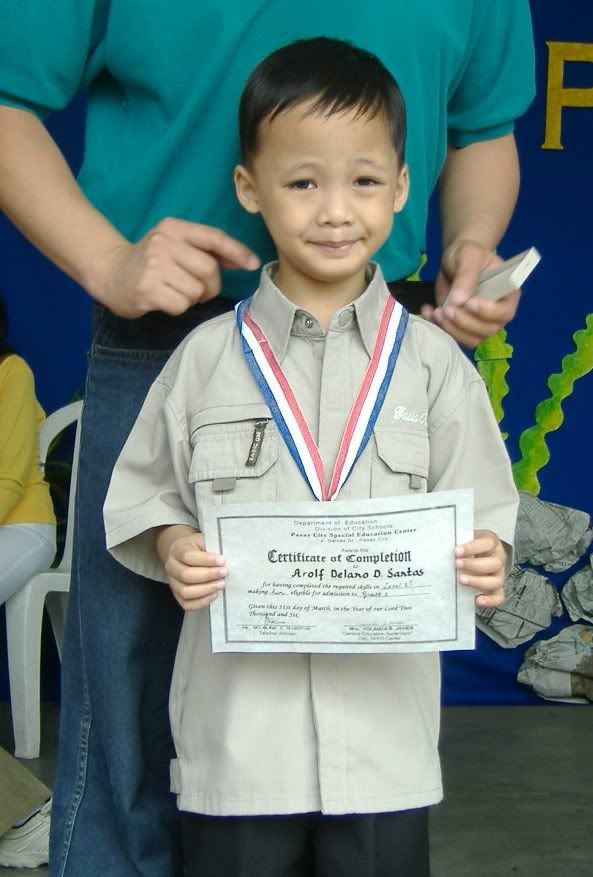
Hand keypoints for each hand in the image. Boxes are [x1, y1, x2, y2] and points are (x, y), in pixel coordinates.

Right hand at [94, 218, 259, 317]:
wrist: (110, 272)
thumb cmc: (151, 261)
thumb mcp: (176, 245)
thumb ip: (208, 250)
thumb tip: (245, 260)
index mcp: (173, 227)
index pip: (213, 237)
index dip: (237, 251)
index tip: (253, 264)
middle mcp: (163, 242)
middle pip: (209, 269)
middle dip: (210, 285)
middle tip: (195, 289)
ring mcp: (154, 265)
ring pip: (197, 290)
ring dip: (192, 298)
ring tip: (174, 291)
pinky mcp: (147, 288)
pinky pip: (181, 305)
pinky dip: (178, 307)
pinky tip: (164, 299)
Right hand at [164, 531, 227, 610]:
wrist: (185, 555)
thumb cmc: (198, 548)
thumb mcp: (202, 541)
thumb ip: (210, 547)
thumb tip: (223, 561)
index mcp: (176, 550)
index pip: (187, 556)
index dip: (206, 560)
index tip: (222, 561)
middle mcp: (171, 567)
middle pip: (186, 575)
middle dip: (208, 575)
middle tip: (225, 573)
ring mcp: (172, 583)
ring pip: (185, 592)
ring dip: (206, 590)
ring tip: (221, 584)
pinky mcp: (177, 596)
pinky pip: (187, 604)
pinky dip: (202, 601)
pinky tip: (215, 594)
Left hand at [421, 240, 520, 347]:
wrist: (454, 261)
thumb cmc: (468, 255)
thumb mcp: (469, 256)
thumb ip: (467, 276)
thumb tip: (459, 300)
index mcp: (507, 294)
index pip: (505, 312)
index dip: (488, 312)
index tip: (469, 303)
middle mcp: (497, 313)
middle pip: (487, 329)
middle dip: (465, 322)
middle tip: (446, 309)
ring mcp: (480, 323)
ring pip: (471, 339)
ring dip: (452, 329)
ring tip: (436, 312)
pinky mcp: (462, 327)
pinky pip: (454, 337)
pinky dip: (439, 328)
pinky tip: (429, 312)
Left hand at [455, 530, 506, 607]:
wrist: (472, 556)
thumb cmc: (467, 547)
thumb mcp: (464, 539)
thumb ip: (458, 542)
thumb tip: (440, 547)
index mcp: (491, 543)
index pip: (488, 543)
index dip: (473, 547)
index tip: (457, 550)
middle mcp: (498, 559)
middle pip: (494, 564)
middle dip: (474, 565)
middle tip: (457, 564)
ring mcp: (499, 575)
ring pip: (496, 581)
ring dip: (478, 582)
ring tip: (461, 580)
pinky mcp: (497, 589)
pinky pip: (499, 597)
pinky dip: (490, 600)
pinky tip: (477, 600)